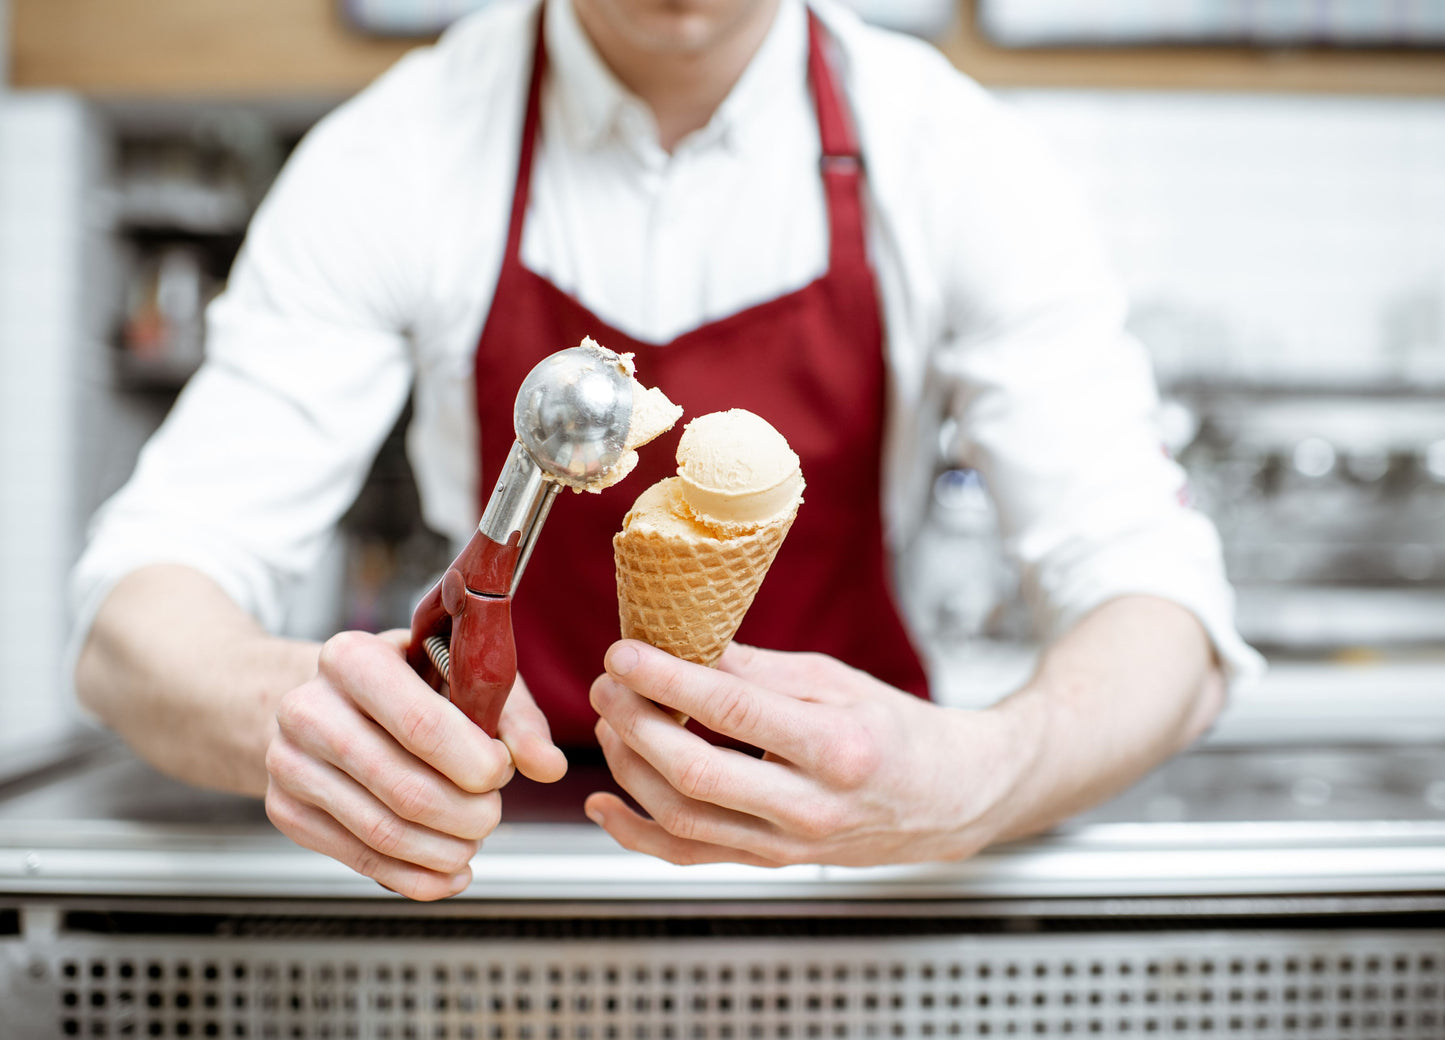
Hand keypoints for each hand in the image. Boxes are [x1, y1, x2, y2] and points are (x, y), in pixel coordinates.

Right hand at [265, 630, 566, 899]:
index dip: (474, 762)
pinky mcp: (286, 810)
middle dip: (468, 814)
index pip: (421, 725)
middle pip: (405, 788)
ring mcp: (288, 763)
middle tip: (493, 812)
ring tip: (474, 840)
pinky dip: (417, 877)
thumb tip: (547, 766)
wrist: (322, 698)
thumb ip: (514, 718)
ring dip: (446, 851)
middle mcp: (308, 708)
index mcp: (352, 657)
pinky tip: (449, 869)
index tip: (501, 772)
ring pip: (383, 832)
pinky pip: (360, 860)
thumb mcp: (464, 676)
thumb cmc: (403, 681)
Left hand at [584, 641, 1030, 867]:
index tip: (625, 652)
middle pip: (696, 772)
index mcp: (837, 746)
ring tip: (610, 723)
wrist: (950, 799)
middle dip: (636, 723)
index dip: (668, 679)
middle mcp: (811, 806)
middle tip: (606, 685)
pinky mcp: (771, 864)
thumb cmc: (898, 732)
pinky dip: (638, 834)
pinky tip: (605, 804)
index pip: (732, 710)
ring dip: (630, 769)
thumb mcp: (836, 681)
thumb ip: (758, 670)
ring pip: (684, 820)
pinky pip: (691, 858)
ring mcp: (789, 846)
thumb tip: (684, 647)